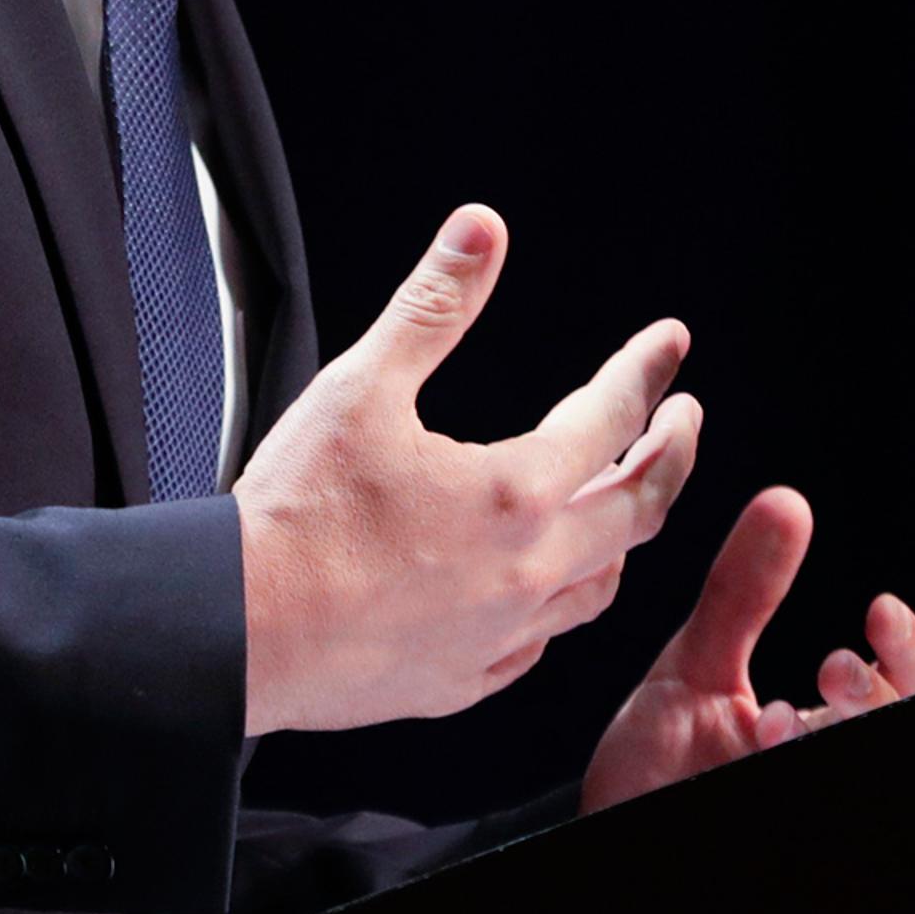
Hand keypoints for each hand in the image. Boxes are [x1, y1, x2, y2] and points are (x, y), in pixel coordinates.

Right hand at [235, 205, 701, 734]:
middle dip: (669, 455)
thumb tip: (482, 232)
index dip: (644, 370)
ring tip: (622, 501)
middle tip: (680, 419)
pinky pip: (538, 646)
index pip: (611, 418)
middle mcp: (525, 572)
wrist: (234, 631)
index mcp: (515, 494)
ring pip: (598, 588)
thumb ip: (434, 305)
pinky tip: (543, 593)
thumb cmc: (293, 517)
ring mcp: (496, 635)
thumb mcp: (362, 386)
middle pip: (637, 510)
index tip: (667, 344)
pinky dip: (558, 607)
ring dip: (623, 535)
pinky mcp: (457, 680)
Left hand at [577, 485, 914, 813]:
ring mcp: (799, 788)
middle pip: (901, 720)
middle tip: (832, 671)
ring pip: (861, 756)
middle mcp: (820, 757)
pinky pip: (814, 791)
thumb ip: (741, 594)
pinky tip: (756, 750)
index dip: (906, 649)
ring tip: (775, 722)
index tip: (879, 610)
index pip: (900, 685)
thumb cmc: (651, 770)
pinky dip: (795, 762)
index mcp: (819, 724)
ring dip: (833, 733)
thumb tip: (785, 502)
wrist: (597, 832)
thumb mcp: (695, 666)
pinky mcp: (775, 824)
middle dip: (880, 695)